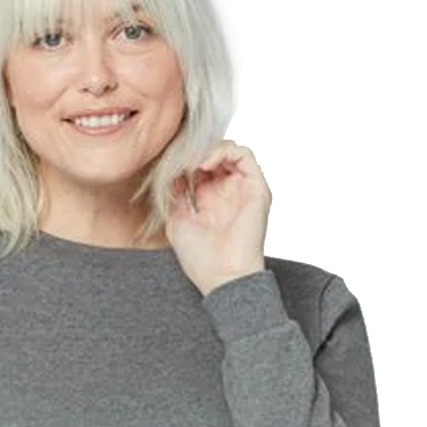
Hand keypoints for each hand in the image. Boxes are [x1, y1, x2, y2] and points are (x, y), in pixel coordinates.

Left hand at [165, 139, 271, 296]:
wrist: (223, 277)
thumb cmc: (201, 259)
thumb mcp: (176, 221)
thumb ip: (174, 195)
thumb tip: (171, 172)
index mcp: (210, 201)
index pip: (200, 167)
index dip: (184, 161)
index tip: (169, 164)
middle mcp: (228, 193)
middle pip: (215, 156)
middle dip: (196, 152)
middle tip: (180, 159)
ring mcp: (243, 190)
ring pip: (231, 151)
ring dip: (210, 149)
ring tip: (193, 162)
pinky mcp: (257, 189)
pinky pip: (245, 155)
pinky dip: (225, 152)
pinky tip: (206, 164)